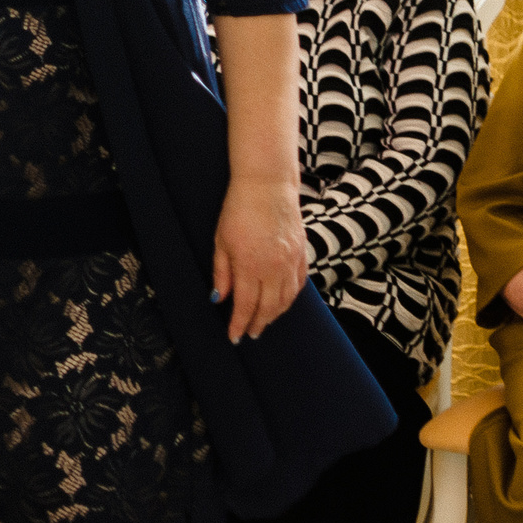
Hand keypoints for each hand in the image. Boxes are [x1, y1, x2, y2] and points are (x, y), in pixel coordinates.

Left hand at [211, 174, 305, 342]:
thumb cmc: (238, 210)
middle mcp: (274, 268)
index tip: (234, 336)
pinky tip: (282, 302)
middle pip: (269, 308)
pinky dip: (290, 298)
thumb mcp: (221, 241)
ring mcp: (291, 262)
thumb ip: (222, 273)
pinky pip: (299, 285)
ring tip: (264, 322)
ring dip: (275, 315)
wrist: (267, 186)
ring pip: (286, 300)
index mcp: (250, 265)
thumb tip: (219, 299)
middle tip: (250, 334)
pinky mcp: (302, 254)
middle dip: (258, 324)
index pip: (246, 305)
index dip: (239, 324)